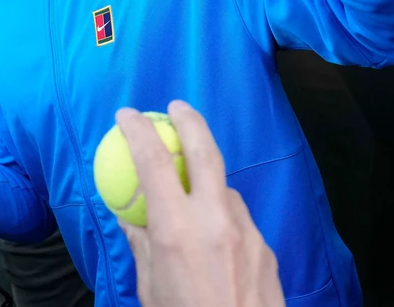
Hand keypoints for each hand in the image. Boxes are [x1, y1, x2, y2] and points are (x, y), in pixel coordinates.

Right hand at [117, 101, 284, 306]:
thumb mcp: (149, 288)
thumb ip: (141, 245)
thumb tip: (129, 216)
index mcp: (177, 229)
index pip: (153, 162)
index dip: (137, 131)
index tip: (127, 115)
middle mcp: (215, 221)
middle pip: (205, 151)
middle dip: (189, 120)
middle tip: (176, 107)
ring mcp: (246, 233)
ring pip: (225, 188)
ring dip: (206, 182)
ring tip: (189, 193)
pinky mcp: (266, 249)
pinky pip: (240, 218)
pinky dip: (223, 215)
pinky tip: (214, 236)